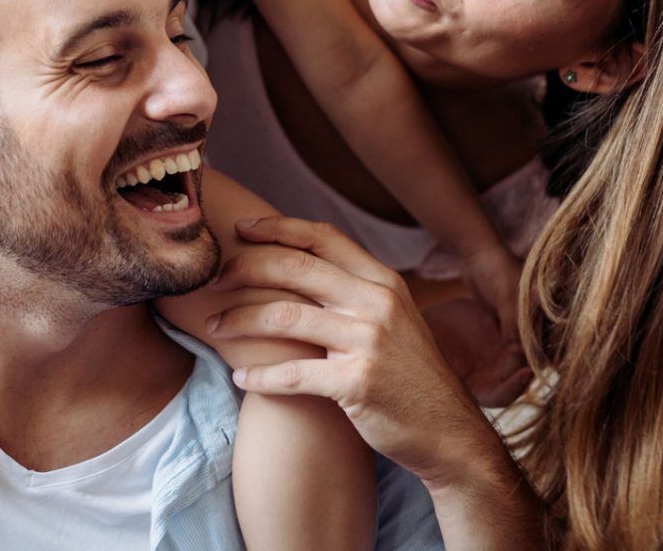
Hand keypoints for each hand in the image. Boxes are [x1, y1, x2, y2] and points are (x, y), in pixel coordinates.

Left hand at [204, 216, 515, 491]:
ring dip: (239, 321)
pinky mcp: (357, 383)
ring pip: (284, 318)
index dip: (278, 228)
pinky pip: (292, 374)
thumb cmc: (410, 377)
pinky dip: (260, 376)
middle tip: (215, 282)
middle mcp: (377, 303)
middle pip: (295, 268)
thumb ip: (354, 291)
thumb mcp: (394, 320)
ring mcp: (369, 342)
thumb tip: (300, 263)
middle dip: (245, 269)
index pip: (323, 238)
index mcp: (383, 281)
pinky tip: (241, 379)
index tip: (241, 228)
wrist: (448, 432)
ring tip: (214, 327)